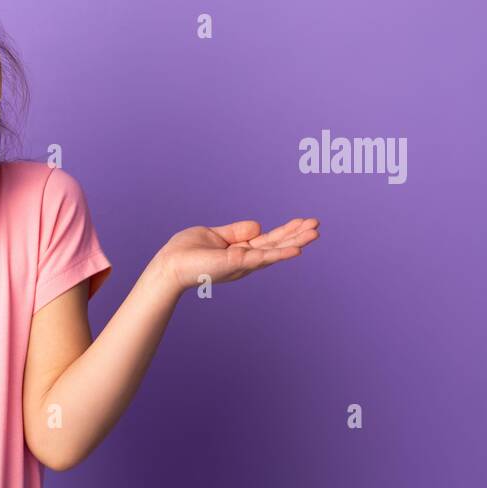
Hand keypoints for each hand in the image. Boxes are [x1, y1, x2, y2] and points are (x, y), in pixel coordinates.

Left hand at [156, 217, 319, 291]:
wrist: (168, 266)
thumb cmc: (185, 252)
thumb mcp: (214, 235)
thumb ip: (236, 231)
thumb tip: (258, 225)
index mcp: (240, 251)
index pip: (269, 240)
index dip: (286, 231)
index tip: (305, 221)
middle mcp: (245, 260)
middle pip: (276, 245)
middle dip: (297, 236)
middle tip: (318, 226)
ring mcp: (242, 263)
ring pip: (274, 251)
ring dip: (295, 242)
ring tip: (315, 234)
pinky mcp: (235, 264)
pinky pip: (261, 258)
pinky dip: (279, 254)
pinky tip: (296, 250)